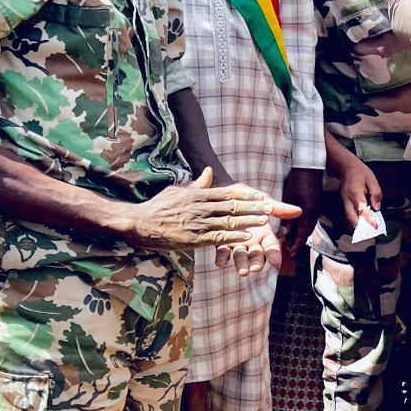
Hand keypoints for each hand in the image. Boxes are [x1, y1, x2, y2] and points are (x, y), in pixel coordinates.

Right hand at [124, 169, 300, 275]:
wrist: (140, 223)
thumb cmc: (158, 207)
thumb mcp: (178, 190)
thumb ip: (197, 184)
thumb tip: (210, 171)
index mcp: (198, 195)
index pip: (227, 192)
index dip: (246, 194)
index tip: (261, 195)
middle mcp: (200, 207)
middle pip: (232, 206)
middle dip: (253, 207)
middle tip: (271, 207)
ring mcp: (198, 223)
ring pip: (228, 221)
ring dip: (248, 221)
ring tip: (265, 221)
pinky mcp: (194, 239)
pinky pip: (218, 238)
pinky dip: (233, 237)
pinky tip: (246, 237)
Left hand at [279, 168, 321, 256]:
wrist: (310, 165)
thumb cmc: (297, 180)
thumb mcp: (289, 198)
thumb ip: (286, 217)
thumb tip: (282, 233)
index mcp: (309, 213)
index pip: (303, 235)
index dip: (296, 245)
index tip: (288, 252)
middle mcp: (315, 213)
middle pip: (307, 233)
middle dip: (297, 241)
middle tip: (287, 248)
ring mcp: (316, 209)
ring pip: (308, 227)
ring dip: (300, 234)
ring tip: (289, 239)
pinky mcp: (316, 204)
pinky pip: (309, 220)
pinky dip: (302, 226)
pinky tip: (295, 226)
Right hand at [326, 148, 382, 231]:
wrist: (345, 167)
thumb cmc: (360, 172)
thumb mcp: (372, 179)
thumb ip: (376, 194)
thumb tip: (377, 208)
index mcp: (355, 193)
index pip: (362, 210)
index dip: (368, 219)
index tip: (375, 227)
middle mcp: (347, 199)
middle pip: (352, 218)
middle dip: (361, 227)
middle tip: (371, 232)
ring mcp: (343, 202)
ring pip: (349, 218)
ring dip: (358, 225)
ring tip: (368, 229)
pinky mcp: (343, 202)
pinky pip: (348, 214)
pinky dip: (355, 220)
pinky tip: (363, 222)